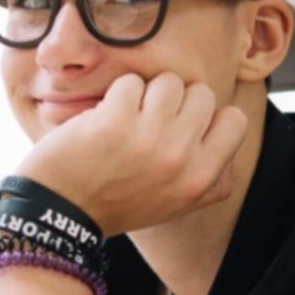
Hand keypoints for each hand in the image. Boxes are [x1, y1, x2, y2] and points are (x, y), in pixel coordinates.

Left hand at [17, 72, 247, 235]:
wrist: (59, 214)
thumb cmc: (115, 204)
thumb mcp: (173, 204)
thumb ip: (208, 181)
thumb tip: (229, 152)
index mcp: (200, 179)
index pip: (235, 120)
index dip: (208, 115)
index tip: (182, 126)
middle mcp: (180, 159)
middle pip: (202, 93)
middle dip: (175, 100)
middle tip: (148, 121)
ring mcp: (149, 138)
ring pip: (169, 81)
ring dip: (145, 93)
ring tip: (126, 119)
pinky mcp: (115, 121)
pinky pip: (131, 82)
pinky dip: (115, 95)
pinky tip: (104, 119)